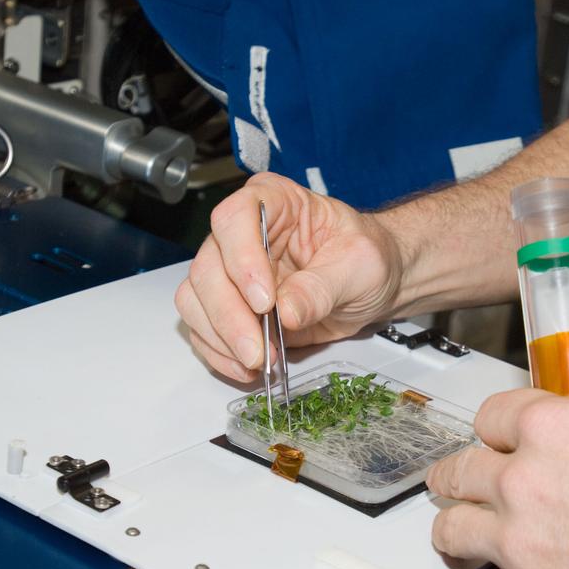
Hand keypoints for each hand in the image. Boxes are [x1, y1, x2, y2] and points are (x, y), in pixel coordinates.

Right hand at [174, 172, 404, 381]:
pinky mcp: (230, 307)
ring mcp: (231, 271)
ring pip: (197, 300)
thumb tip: (287, 311)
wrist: (372, 285)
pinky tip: (246, 366)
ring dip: (221, 338)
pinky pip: (204, 328)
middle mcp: (242, 233)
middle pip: (208, 267)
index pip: (235, 219)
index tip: (264, 301)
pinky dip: (220, 352)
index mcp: (274, 201)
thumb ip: (323, 287)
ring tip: (259, 360)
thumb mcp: (360, 265)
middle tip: (258, 349)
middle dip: (229, 316)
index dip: (242, 260)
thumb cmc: (366, 258)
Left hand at [427, 390, 568, 568]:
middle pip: (457, 472)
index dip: (499, 429)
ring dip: (460, 535)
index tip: (502, 442)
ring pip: (451, 533)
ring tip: (470, 543)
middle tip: (462, 488)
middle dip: (459, 479)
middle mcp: (522, 484)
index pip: (491, 415)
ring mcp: (519, 549)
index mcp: (555, 430)